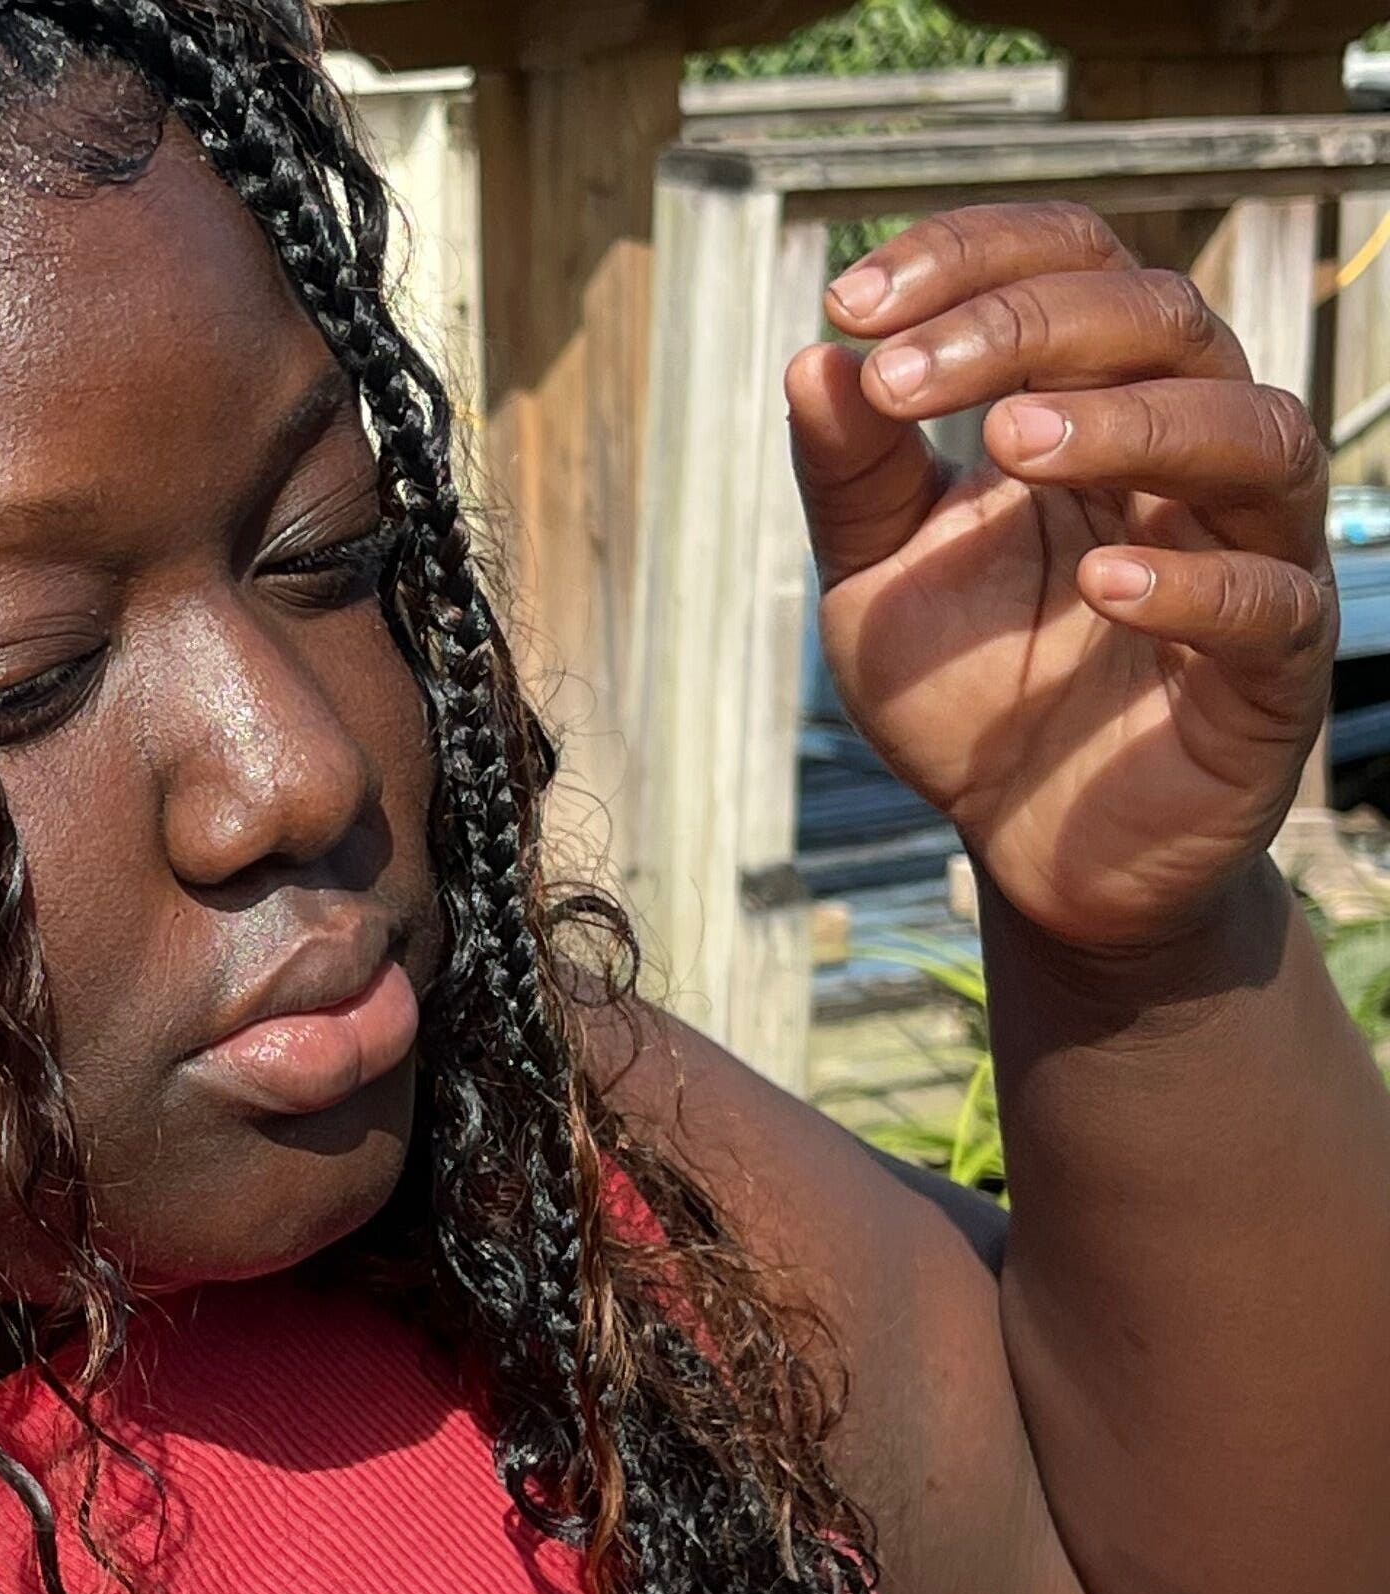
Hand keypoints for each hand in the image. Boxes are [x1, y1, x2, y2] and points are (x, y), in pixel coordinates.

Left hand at [791, 202, 1337, 954]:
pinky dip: (1192, 582)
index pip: (1071, 264)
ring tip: (1010, 443)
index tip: (850, 300)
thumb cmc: (966, 689)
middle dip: (1027, 326)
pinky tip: (1101, 586)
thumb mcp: (876, 576)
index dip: (970, 256)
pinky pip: (1270, 601)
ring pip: (1254, 432)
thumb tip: (812, 358)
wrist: (1027, 846)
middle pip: (1165, 319)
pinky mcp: (1273, 670)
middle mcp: (1185, 455)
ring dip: (1131, 421)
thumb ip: (850, 477)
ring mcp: (1248, 553)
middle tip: (903, 377)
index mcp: (1093, 403)